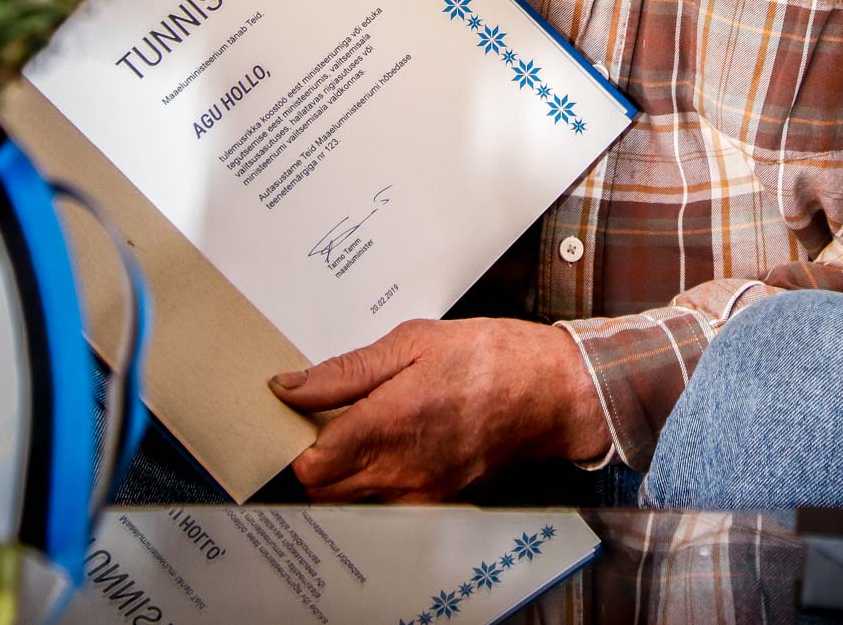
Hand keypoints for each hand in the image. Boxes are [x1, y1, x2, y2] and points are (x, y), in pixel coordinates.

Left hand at [269, 317, 609, 501]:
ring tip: (360, 425)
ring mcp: (419, 492)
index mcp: (390, 421)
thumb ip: (348, 369)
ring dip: (341, 471)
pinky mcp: (437, 501)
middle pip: (323, 489)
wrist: (551, 392)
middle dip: (313, 457)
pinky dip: (374, 480)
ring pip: (351, 500)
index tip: (298, 413)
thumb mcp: (414, 341)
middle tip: (326, 416)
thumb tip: (291, 386)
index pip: (310, 463)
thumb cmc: (489, 357)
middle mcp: (400, 468)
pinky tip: (391, 443)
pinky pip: (384, 503)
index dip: (293, 440)